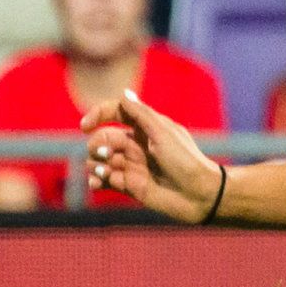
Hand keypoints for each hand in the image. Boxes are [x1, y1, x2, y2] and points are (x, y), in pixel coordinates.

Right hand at [80, 93, 223, 224]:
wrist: (200, 194)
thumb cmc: (186, 160)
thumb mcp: (164, 133)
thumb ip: (142, 114)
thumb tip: (123, 93)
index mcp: (146, 128)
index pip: (115, 113)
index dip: (97, 115)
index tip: (85, 125)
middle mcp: (136, 145)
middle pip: (102, 138)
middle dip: (98, 145)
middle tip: (109, 155)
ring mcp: (131, 165)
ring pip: (98, 160)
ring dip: (95, 164)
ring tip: (106, 172)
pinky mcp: (128, 185)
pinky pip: (102, 180)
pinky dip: (95, 181)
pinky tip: (97, 183)